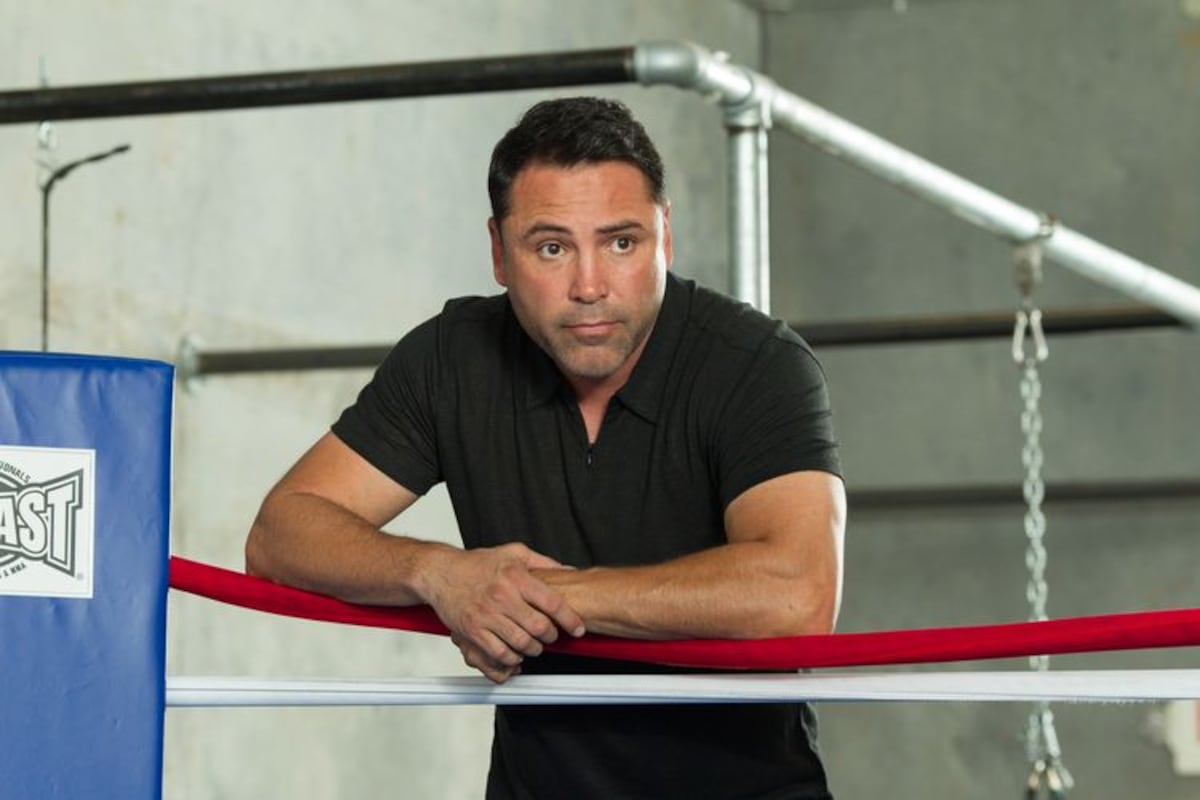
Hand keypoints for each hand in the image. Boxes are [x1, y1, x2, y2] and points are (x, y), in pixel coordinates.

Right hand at [421, 543, 585, 682]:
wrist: (441, 573)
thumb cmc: (477, 564)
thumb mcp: (514, 553)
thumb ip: (543, 562)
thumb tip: (568, 570)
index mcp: (515, 577)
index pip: (552, 602)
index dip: (570, 619)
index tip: (577, 628)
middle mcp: (502, 597)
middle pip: (539, 627)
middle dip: (551, 636)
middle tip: (551, 636)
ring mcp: (486, 616)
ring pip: (522, 644)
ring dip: (534, 649)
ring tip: (534, 645)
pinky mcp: (473, 631)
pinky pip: (499, 654)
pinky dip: (512, 659)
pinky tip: (515, 653)